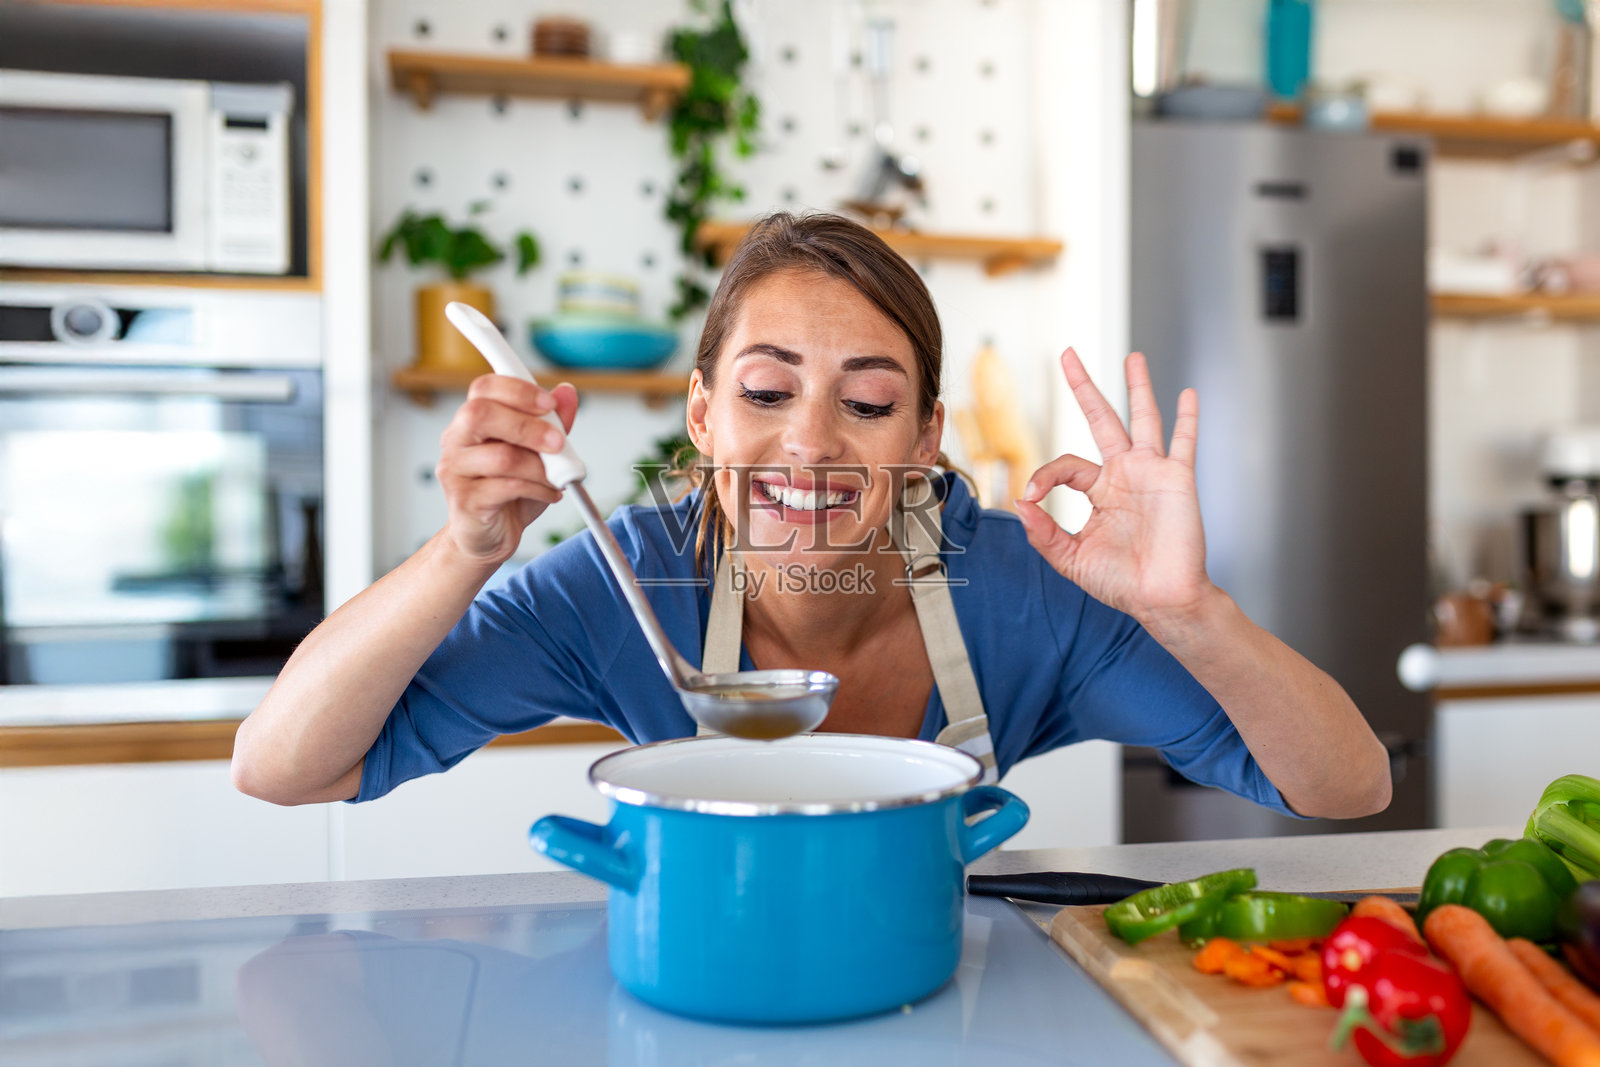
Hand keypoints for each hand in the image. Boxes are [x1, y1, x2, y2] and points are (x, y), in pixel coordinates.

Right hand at [435, 374, 578, 563]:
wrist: (490, 536)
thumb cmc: (509, 492)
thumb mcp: (538, 454)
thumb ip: (551, 423)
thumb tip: (566, 393)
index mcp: (471, 421)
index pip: (484, 388)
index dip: (517, 390)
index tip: (549, 404)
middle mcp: (455, 441)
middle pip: (480, 414)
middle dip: (528, 426)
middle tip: (558, 442)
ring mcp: (455, 471)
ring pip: (500, 456)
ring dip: (540, 466)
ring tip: (557, 477)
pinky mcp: (464, 500)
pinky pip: (507, 487)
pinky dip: (538, 489)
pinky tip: (549, 493)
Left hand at [1015, 348, 1213, 627]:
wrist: (1161, 599)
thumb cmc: (1122, 583)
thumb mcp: (1071, 559)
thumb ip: (1043, 533)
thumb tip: (1018, 504)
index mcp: (1098, 490)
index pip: (1064, 465)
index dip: (1043, 476)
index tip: (1030, 496)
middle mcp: (1123, 474)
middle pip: (1100, 418)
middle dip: (1084, 386)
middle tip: (1067, 354)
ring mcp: (1151, 473)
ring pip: (1142, 419)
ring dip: (1137, 387)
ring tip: (1132, 357)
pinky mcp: (1177, 479)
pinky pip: (1183, 443)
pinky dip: (1187, 419)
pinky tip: (1187, 394)